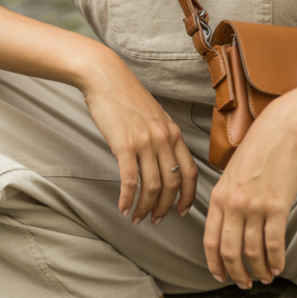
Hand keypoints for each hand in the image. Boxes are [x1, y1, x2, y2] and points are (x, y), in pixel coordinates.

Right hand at [81, 48, 197, 225]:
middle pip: (173, 183)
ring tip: (137, 217)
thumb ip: (162, 137)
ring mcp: (145, 142)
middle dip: (166, 208)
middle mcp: (164, 138)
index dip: (189, 196)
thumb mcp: (154, 116)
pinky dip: (128, 198)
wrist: (105, 77)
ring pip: (153, 186)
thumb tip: (164, 162)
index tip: (182, 211)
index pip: (190, 172)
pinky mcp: (124, 144)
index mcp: (173, 132)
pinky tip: (123, 207)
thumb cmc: (126, 96)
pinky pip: (130, 180)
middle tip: (156, 220)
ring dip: (145, 207)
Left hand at [203, 95, 296, 286]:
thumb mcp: (231, 171)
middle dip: (236, 273)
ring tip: (264, 278)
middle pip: (229, 252)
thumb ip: (227, 196)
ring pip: (253, 252)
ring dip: (259, 270)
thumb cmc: (259, 147)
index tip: (221, 275)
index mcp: (218, 196)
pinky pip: (274, 244)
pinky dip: (276, 261)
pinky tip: (278, 267)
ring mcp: (255, 207)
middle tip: (244, 283)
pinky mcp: (278, 207)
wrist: (282, 130)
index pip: (210, 240)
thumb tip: (228, 221)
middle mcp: (233, 205)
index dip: (215, 263)